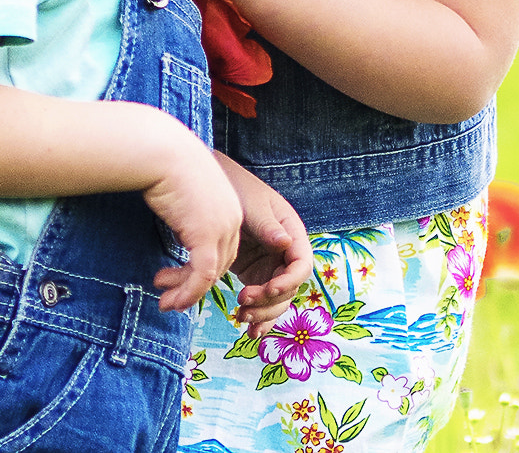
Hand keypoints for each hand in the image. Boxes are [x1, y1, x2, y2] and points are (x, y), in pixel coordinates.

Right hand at [144, 129, 241, 312]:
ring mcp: (222, 227)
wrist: (161, 150)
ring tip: (165, 304)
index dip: (200, 269)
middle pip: (220, 264)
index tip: (175, 278)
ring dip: (186, 293)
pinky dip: (188, 292)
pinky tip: (171, 300)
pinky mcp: (207, 234)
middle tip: (169, 298)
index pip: (223, 250)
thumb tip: (182, 237)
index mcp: (231, 207)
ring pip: (211, 274)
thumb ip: (191, 219)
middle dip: (193, 285)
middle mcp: (232, 219)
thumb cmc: (167, 166)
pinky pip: (202, 275)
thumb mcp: (186, 198)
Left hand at [215, 153, 311, 337]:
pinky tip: (250, 332)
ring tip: (241, 319)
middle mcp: (286, 252)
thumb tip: (285, 243)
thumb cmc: (238, 187)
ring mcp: (271, 264)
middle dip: (269, 302)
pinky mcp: (255, 273)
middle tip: (243, 305)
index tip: (268, 289)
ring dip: (262, 314)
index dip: (288, 281)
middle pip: (289, 289)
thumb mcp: (252, 204)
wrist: (216, 185)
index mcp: (292, 232)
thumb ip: (268, 225)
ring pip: (276, 300)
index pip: (301, 265)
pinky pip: (262, 299)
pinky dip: (258, 316)